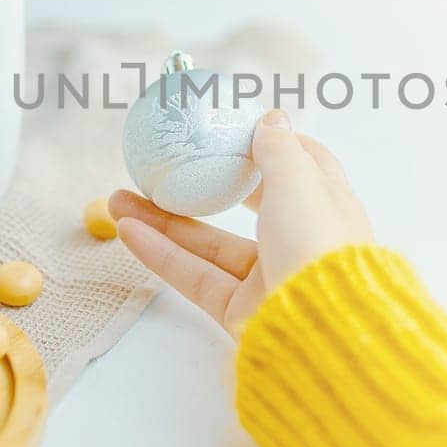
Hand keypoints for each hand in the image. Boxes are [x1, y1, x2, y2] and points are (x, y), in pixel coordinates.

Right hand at [108, 109, 372, 334]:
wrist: (322, 329)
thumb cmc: (318, 242)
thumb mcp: (299, 181)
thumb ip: (278, 148)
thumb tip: (271, 116)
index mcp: (328, 205)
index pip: (305, 166)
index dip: (273, 145)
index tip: (237, 131)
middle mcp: (300, 239)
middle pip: (248, 206)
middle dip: (203, 184)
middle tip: (169, 166)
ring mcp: (271, 277)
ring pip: (211, 244)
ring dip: (164, 221)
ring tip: (118, 200)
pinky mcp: (243, 312)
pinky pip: (196, 276)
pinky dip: (162, 255)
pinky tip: (127, 230)